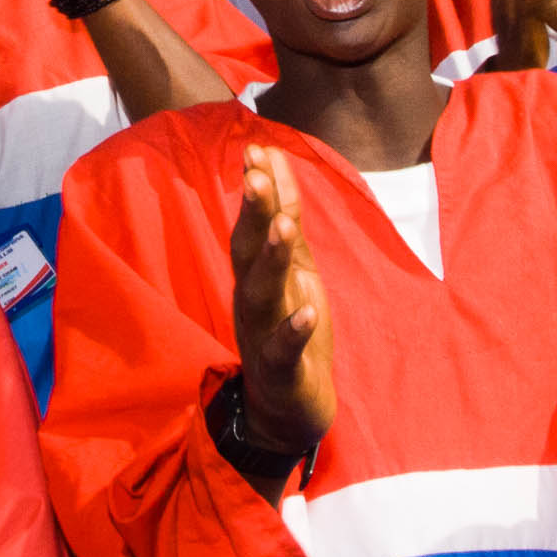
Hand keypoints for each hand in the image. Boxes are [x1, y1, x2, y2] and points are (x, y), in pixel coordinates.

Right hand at [228, 145, 334, 460]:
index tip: (255, 148)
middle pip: (247, 253)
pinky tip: (308, 310)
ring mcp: (263, 334)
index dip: (256, 189)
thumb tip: (273, 157)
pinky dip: (293, 330)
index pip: (251, 225)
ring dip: (271, 260)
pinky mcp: (282, 371)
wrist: (286, 409)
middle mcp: (252, 299)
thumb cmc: (288, 326)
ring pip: (262, 294)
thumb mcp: (294, 265)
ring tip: (284, 229)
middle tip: (256, 176)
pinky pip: (284, 350)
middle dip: (254, 214)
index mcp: (255, 273)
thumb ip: (284, 214)